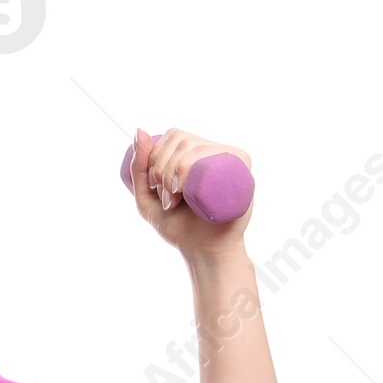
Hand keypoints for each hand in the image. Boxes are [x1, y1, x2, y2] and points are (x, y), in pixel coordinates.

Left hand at [129, 126, 252, 254]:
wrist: (204, 252)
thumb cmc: (179, 228)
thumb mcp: (148, 199)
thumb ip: (139, 170)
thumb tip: (140, 131)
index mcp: (196, 156)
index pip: (173, 136)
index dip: (156, 156)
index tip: (155, 187)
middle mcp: (214, 154)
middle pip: (181, 138)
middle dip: (162, 167)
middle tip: (166, 198)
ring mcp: (228, 162)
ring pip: (195, 147)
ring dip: (174, 172)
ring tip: (175, 200)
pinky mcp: (243, 172)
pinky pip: (219, 155)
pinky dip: (194, 169)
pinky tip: (185, 190)